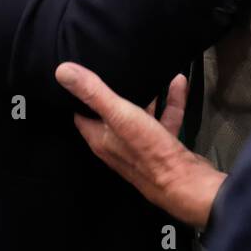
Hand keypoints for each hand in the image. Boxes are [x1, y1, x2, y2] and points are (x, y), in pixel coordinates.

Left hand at [54, 63, 224, 229]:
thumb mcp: (120, 115)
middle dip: (115, 91)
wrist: (187, 183)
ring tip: (150, 71)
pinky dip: (171, 101)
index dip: (79, 96)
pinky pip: (165, 118)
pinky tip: (179, 83)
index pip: (82, 114)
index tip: (81, 75)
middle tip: (117, 67)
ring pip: (141, 115)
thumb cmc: (149, 151)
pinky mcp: (163, 146)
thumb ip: (94, 93)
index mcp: (101, 138)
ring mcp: (142, 146)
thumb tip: (62, 71)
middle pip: (111, 113)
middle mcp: (118, 144)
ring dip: (147, 94)